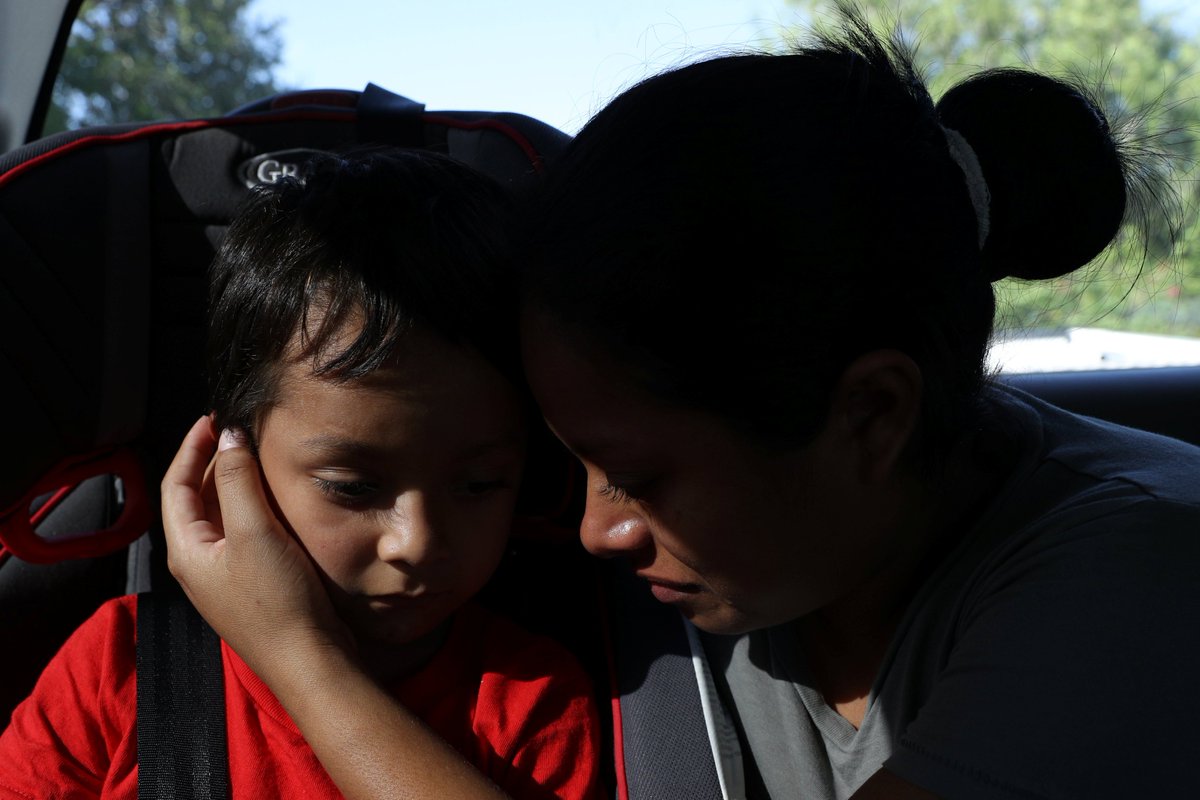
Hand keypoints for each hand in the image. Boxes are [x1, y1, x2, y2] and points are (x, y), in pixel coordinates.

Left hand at [160, 416, 353, 673]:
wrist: (309, 659)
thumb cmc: (278, 602)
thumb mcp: (254, 533)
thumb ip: (237, 482)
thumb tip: (228, 438)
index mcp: (188, 550)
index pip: (174, 484)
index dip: (191, 446)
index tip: (214, 416)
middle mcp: (200, 562)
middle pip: (195, 498)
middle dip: (212, 460)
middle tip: (238, 429)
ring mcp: (226, 574)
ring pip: (221, 514)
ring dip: (233, 481)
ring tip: (256, 453)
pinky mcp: (253, 582)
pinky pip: (244, 531)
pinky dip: (253, 505)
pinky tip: (276, 497)